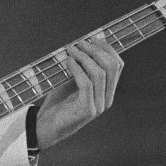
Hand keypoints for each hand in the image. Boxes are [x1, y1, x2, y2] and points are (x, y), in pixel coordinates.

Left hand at [34, 33, 123, 148]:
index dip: (107, 49)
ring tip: (71, 50)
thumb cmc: (59, 103)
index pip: (118, 65)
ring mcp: (98, 105)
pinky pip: (86, 84)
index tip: (93, 38)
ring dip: (84, 57)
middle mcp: (106, 99)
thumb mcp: (73, 82)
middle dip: (96, 50)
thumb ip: (82, 68)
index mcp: (107, 91)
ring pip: (99, 73)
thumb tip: (83, 45)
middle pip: (111, 67)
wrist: (47, 127)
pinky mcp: (86, 110)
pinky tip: (67, 62)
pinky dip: (77, 69)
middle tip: (80, 43)